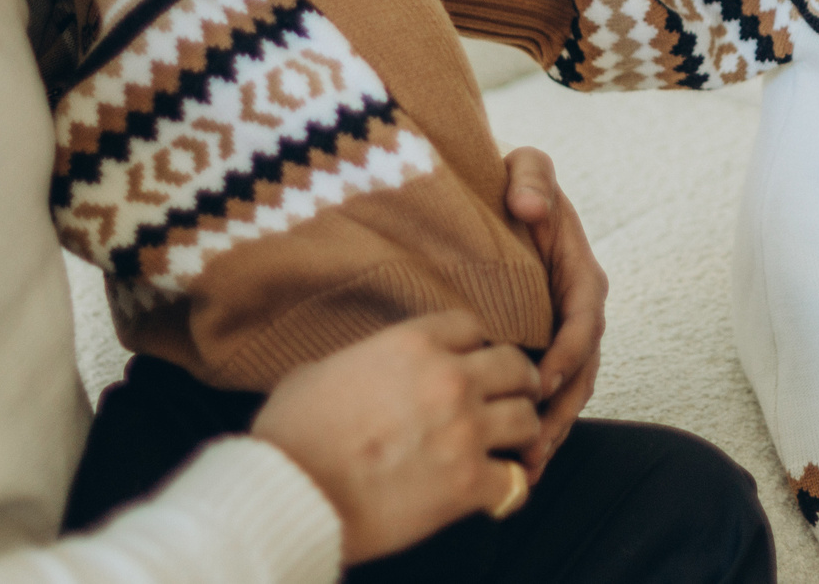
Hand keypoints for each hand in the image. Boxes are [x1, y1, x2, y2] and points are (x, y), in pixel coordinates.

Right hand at [252, 311, 540, 563]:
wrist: (291, 491)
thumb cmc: (291, 434)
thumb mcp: (316, 372)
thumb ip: (355, 362)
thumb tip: (353, 372)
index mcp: (413, 343)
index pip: (471, 326)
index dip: (475, 346)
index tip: (473, 362)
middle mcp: (449, 378)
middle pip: (514, 365)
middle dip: (516, 382)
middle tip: (512, 397)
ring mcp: (464, 429)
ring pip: (527, 419)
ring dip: (520, 433)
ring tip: (510, 445)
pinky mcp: (468, 483)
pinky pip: (515, 482)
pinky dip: (508, 488)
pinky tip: (496, 492)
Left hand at [503, 144, 605, 480]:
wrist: (495, 200)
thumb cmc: (514, 184)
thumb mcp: (525, 166)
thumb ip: (532, 176)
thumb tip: (528, 204)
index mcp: (582, 274)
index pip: (585, 320)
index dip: (569, 352)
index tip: (542, 378)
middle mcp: (579, 312)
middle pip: (581, 371)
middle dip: (559, 412)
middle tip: (532, 446)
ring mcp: (562, 338)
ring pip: (567, 394)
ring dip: (549, 432)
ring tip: (522, 470)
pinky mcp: (543, 353)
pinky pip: (547, 398)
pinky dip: (536, 430)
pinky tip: (515, 466)